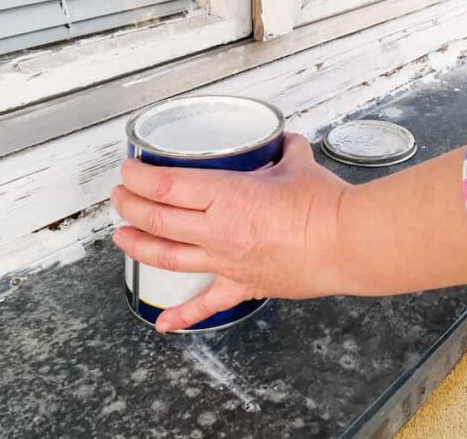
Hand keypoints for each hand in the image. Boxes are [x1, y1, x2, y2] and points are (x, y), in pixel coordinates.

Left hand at [110, 134, 348, 332]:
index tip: (127, 170)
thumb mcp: (299, 164)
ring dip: (138, 246)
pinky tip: (163, 323)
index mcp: (226, 194)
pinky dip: (182, 315)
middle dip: (129, 206)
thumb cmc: (324, 205)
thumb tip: (283, 142)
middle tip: (119, 197)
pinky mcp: (243, 284)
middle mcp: (217, 229)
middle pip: (156, 219)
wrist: (347, 243)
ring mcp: (226, 260)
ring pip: (168, 256)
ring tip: (121, 238)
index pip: (165, 185)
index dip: (138, 177)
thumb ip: (285, 151)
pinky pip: (207, 303)